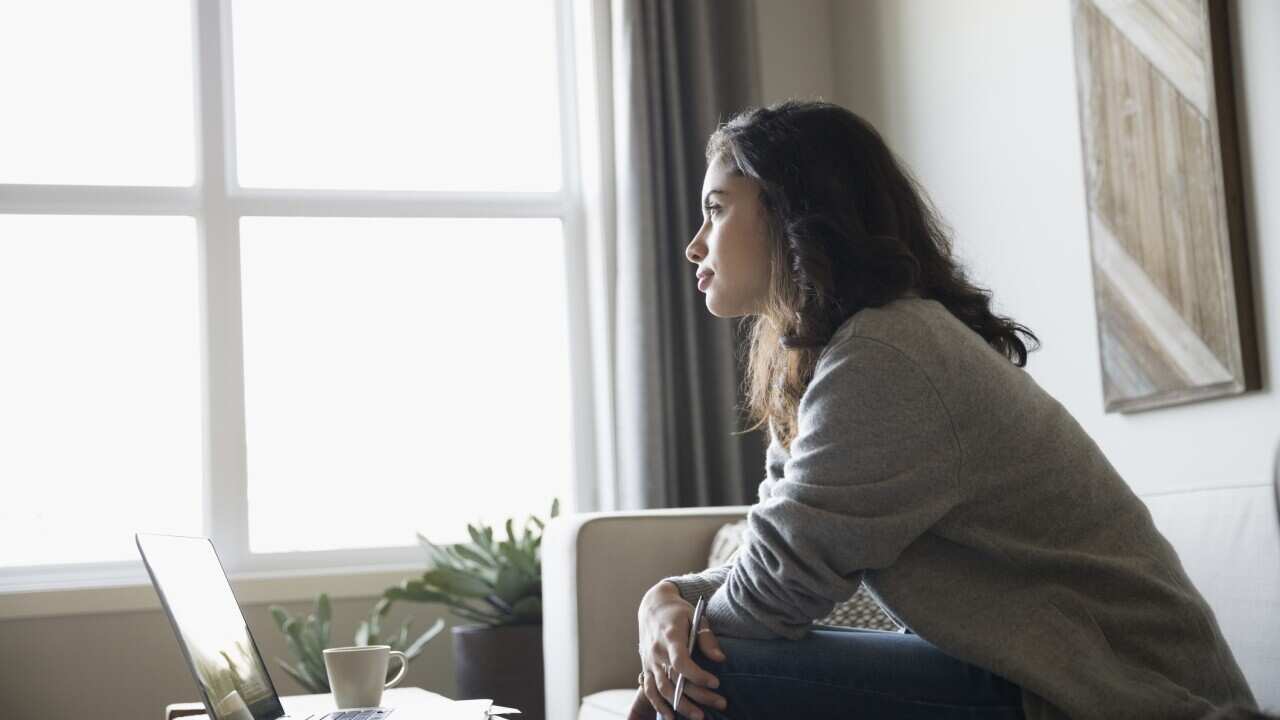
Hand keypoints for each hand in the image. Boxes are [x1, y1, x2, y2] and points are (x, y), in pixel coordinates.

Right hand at [635, 581, 728, 719]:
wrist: (653, 607)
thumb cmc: (679, 612)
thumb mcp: (695, 616)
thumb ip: (706, 638)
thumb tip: (720, 659)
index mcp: (670, 637)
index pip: (681, 662)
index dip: (698, 676)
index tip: (716, 683)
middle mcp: (657, 652)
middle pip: (675, 680)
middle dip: (699, 695)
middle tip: (721, 703)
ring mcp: (650, 662)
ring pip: (663, 689)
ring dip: (681, 706)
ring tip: (700, 716)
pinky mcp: (646, 668)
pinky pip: (650, 691)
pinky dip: (659, 706)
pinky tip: (672, 718)